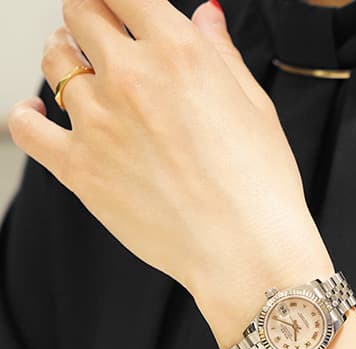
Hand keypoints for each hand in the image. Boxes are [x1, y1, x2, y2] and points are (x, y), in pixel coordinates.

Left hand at [9, 0, 333, 340]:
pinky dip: (27, 115)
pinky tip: (38, 113)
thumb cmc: (261, 186)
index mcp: (178, 53)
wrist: (247, 251)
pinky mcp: (80, 169)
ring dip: (65, 56)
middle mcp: (131, 77)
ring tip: (82, 73)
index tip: (122, 8)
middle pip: (80, 13)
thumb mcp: (255, 108)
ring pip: (54, 62)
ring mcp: (99, 123)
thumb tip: (203, 15)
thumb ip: (220, 54)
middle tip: (103, 37)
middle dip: (91, 18)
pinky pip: (27, 129)